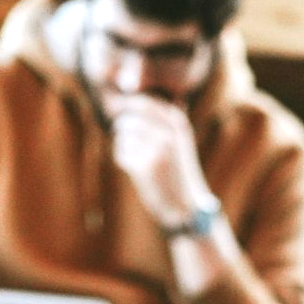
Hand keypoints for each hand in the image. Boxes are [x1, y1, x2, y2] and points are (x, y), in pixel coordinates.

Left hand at [108, 94, 210, 230]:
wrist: (185, 205)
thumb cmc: (178, 171)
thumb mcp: (181, 141)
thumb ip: (169, 118)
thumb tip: (152, 98)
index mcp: (178, 123)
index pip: (144, 102)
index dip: (127, 106)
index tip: (119, 112)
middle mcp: (168, 133)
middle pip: (129, 118)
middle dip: (122, 127)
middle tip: (125, 138)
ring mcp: (157, 149)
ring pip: (122, 135)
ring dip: (124, 146)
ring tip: (137, 157)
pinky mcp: (144, 166)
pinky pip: (120, 153)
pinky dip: (123, 160)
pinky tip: (136, 169)